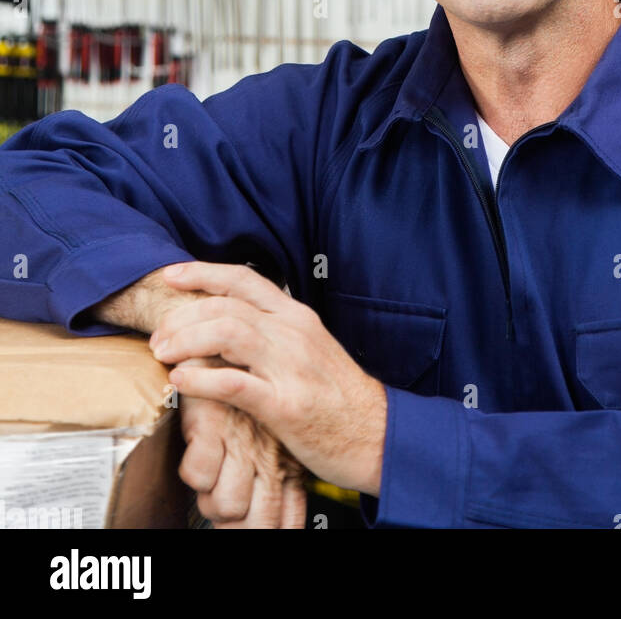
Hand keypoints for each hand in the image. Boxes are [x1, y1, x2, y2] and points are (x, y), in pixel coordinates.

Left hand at [150, 263, 387, 496]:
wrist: (377, 434)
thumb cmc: (338, 397)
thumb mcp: (310, 350)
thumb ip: (275, 333)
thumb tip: (231, 324)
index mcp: (298, 316)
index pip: (244, 278)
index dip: (202, 272)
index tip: (171, 276)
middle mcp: (293, 333)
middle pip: (227, 304)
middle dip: (183, 315)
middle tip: (158, 335)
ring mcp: (290, 367)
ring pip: (228, 333)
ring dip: (186, 340)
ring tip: (163, 354)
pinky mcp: (285, 405)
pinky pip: (234, 384)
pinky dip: (200, 380)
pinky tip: (180, 382)